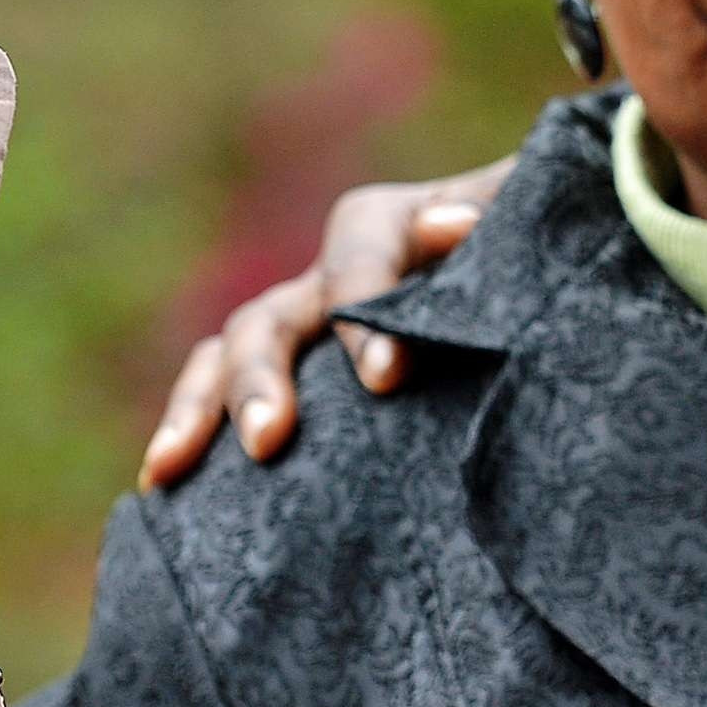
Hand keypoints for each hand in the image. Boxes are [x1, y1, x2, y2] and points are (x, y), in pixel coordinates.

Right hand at [140, 158, 512, 486]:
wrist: (536, 269)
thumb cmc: (545, 250)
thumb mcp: (540, 226)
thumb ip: (514, 218)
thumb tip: (460, 225)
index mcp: (389, 227)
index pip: (359, 257)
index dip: (365, 312)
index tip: (387, 377)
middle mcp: (330, 278)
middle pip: (273, 317)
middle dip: (262, 378)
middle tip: (270, 440)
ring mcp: (304, 330)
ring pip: (227, 358)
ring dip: (198, 409)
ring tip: (171, 468)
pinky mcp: (297, 381)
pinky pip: (222, 400)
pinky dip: (191, 435)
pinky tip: (161, 488)